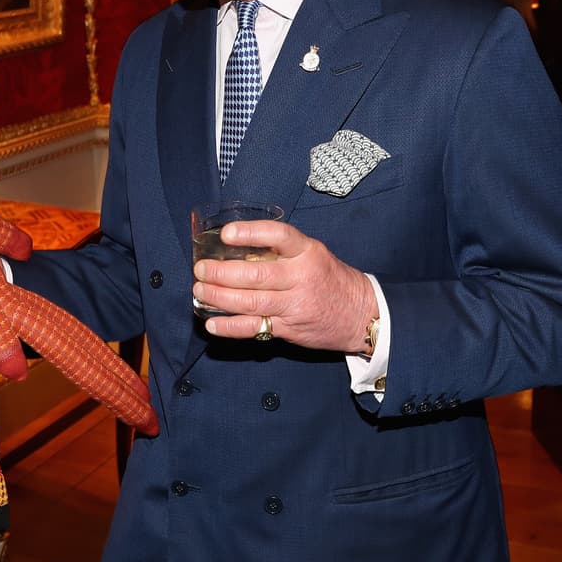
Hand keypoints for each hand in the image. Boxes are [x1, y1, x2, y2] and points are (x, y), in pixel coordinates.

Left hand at [192, 219, 374, 352]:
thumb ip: (281, 251)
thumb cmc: (330, 279)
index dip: (250, 233)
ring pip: (251, 302)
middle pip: (256, 275)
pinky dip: (230, 327)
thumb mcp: (313, 254)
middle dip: (222, 273)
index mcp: (308, 252)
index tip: (225, 234)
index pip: (279, 236)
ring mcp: (295, 305)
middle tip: (200, 269)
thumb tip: (235, 249)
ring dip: (219, 297)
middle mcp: (301, 277)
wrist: (362, 315)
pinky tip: (211, 323)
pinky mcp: (289, 328)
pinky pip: (255, 328)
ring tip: (199, 290)